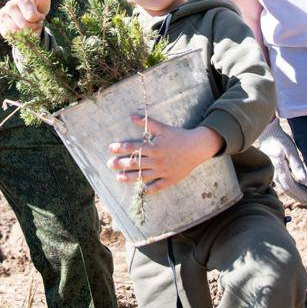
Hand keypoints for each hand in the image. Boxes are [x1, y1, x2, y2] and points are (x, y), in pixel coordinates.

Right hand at [0, 0, 52, 38]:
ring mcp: (3, 14)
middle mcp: (9, 5)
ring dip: (26, 32)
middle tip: (34, 21)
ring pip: (17, 32)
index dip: (39, 19)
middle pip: (25, 26)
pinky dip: (18, 36)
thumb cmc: (38, 5)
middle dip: (33, 27)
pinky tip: (22, 30)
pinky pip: (10, 35)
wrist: (28, 16)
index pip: (32, 17)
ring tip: (29, 26)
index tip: (39, 14)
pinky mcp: (0, 23)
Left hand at [106, 116, 222, 193]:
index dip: (120, 148)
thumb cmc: (179, 136)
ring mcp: (163, 171)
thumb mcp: (163, 128)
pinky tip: (141, 191)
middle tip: (109, 164)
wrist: (197, 147)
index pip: (133, 148)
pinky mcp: (170, 179)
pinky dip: (150, 189)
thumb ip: (147, 122)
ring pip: (143, 176)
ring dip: (129, 177)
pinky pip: (158, 186)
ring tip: (118, 178)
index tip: (110, 149)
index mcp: (154, 147)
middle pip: (135, 163)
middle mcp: (157, 160)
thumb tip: (132, 116)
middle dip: (120, 163)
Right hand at [256, 120, 306, 203]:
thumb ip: (297, 165)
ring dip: (292, 192)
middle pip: (285, 188)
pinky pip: (279, 181)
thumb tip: (304, 181)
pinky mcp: (270, 168)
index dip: (298, 193)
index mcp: (278, 166)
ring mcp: (270, 170)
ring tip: (303, 195)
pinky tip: (294, 186)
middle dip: (297, 195)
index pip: (289, 185)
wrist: (266, 131)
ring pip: (282, 185)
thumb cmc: (279, 139)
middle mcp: (272, 171)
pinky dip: (287, 186)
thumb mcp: (290, 149)